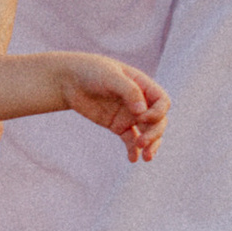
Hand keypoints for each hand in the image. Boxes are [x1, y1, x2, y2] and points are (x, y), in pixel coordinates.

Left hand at [52, 55, 169, 162]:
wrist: (69, 80)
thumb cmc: (92, 71)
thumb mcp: (111, 77)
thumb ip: (129, 91)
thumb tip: (142, 112)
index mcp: (143, 86)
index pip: (162, 102)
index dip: (157, 113)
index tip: (141, 118)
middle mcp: (140, 101)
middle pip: (158, 121)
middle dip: (154, 134)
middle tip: (142, 143)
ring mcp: (130, 115)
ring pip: (148, 133)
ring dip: (150, 145)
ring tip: (146, 157)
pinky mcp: (118, 126)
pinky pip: (131, 140)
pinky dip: (134, 150)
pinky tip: (133, 158)